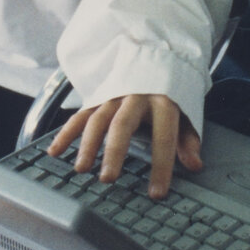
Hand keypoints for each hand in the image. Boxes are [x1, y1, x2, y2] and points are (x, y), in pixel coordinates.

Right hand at [48, 94, 201, 198]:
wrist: (155, 56)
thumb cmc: (171, 94)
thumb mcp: (186, 114)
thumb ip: (188, 140)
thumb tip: (195, 165)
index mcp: (163, 102)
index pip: (164, 137)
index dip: (161, 166)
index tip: (156, 193)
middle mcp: (135, 97)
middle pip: (123, 125)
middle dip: (114, 152)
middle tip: (108, 178)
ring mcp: (114, 96)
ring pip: (97, 119)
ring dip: (87, 144)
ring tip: (81, 169)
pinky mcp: (98, 98)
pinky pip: (80, 115)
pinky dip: (66, 133)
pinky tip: (54, 152)